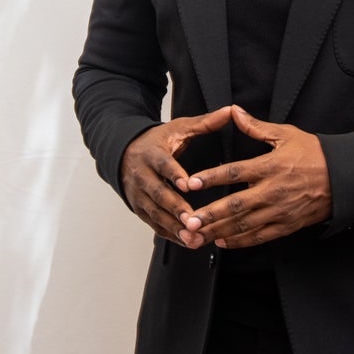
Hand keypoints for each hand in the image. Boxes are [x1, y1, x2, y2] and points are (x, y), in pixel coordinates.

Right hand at [120, 107, 232, 243]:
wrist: (123, 152)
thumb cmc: (157, 141)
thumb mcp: (178, 128)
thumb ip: (204, 123)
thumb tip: (230, 110)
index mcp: (152, 154)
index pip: (163, 165)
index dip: (174, 175)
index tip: (188, 185)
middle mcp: (141, 176)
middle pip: (158, 194)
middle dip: (176, 209)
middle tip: (194, 221)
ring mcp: (138, 195)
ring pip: (155, 214)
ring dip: (174, 227)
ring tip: (194, 237)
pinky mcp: (139, 209)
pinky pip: (154, 225)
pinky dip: (171, 235)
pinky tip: (189, 242)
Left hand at [179, 105, 331, 249]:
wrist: (343, 178)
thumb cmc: (314, 154)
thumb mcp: (286, 135)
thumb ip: (256, 127)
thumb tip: (234, 111)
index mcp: (270, 166)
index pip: (235, 172)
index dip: (211, 177)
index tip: (192, 181)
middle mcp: (272, 191)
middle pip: (235, 205)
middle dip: (210, 214)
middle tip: (189, 221)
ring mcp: (279, 211)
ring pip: (244, 225)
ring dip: (219, 231)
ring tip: (198, 235)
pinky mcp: (286, 225)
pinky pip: (259, 236)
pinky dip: (240, 241)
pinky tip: (223, 241)